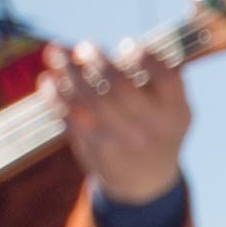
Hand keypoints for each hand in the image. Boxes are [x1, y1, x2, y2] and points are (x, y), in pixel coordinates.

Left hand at [44, 38, 193, 207]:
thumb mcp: (169, 108)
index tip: (127, 45)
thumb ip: (149, 78)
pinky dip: (55, 94)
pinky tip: (49, 81)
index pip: (166, 77)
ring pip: (89, 98)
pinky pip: (70, 116)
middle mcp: (153, 128)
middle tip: (85, 47)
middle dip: (97, 59)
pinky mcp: (97, 150)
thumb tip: (94, 46)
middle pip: (119, 85)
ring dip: (68, 71)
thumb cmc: (154, 129)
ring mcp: (124, 141)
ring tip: (55, 53)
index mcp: (176, 113)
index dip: (144, 56)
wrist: (145, 180)